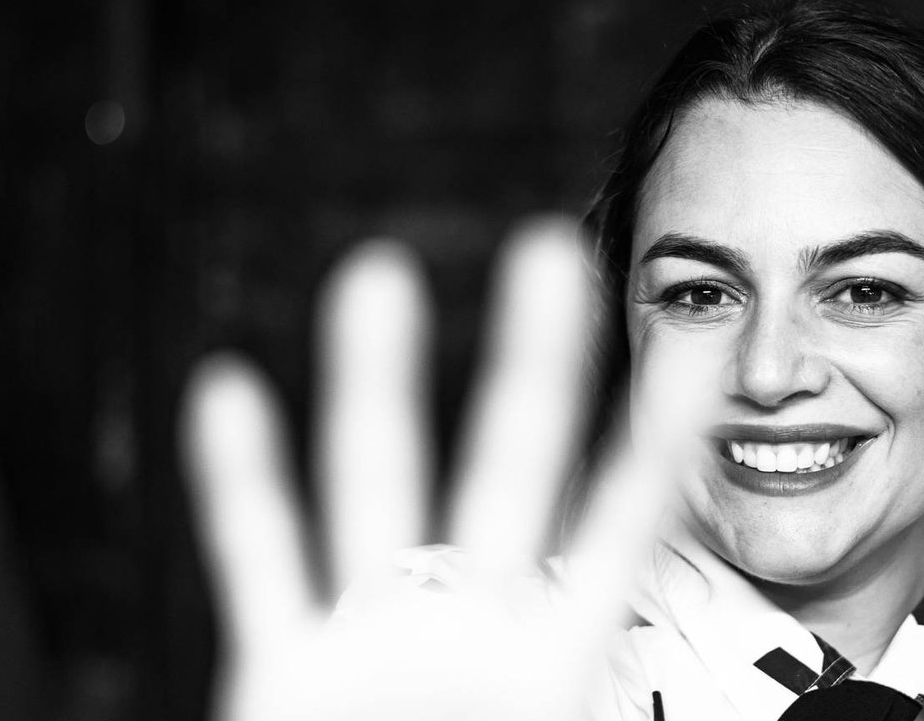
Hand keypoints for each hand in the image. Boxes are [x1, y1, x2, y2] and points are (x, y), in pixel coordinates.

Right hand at [180, 217, 697, 719]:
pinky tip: (229, 392)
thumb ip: (637, 718)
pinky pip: (259, 563)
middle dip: (530, 364)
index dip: (657, 441)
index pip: (625, 527)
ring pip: (373, 487)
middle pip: (507, 467)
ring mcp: (374, 641)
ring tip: (381, 272)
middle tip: (552, 249)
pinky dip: (240, 483)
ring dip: (374, 382)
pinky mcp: (286, 676)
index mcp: (554, 662)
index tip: (694, 350)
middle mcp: (469, 626)